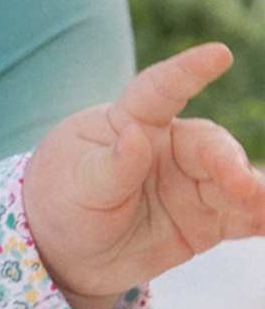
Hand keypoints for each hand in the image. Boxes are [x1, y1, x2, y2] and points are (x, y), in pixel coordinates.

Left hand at [23, 43, 264, 308]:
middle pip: (208, 145)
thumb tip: (135, 137)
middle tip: (242, 186)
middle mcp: (168, 147)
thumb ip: (109, 166)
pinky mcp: (207, 217)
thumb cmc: (62, 201)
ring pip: (233, 179)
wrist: (68, 252)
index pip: (160, 91)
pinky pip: (241, 215)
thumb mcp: (74, 186)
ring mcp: (191, 182)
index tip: (219, 55)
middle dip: (229, 162)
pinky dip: (262, 217)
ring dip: (256, 190)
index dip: (189, 72)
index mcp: (129, 122)